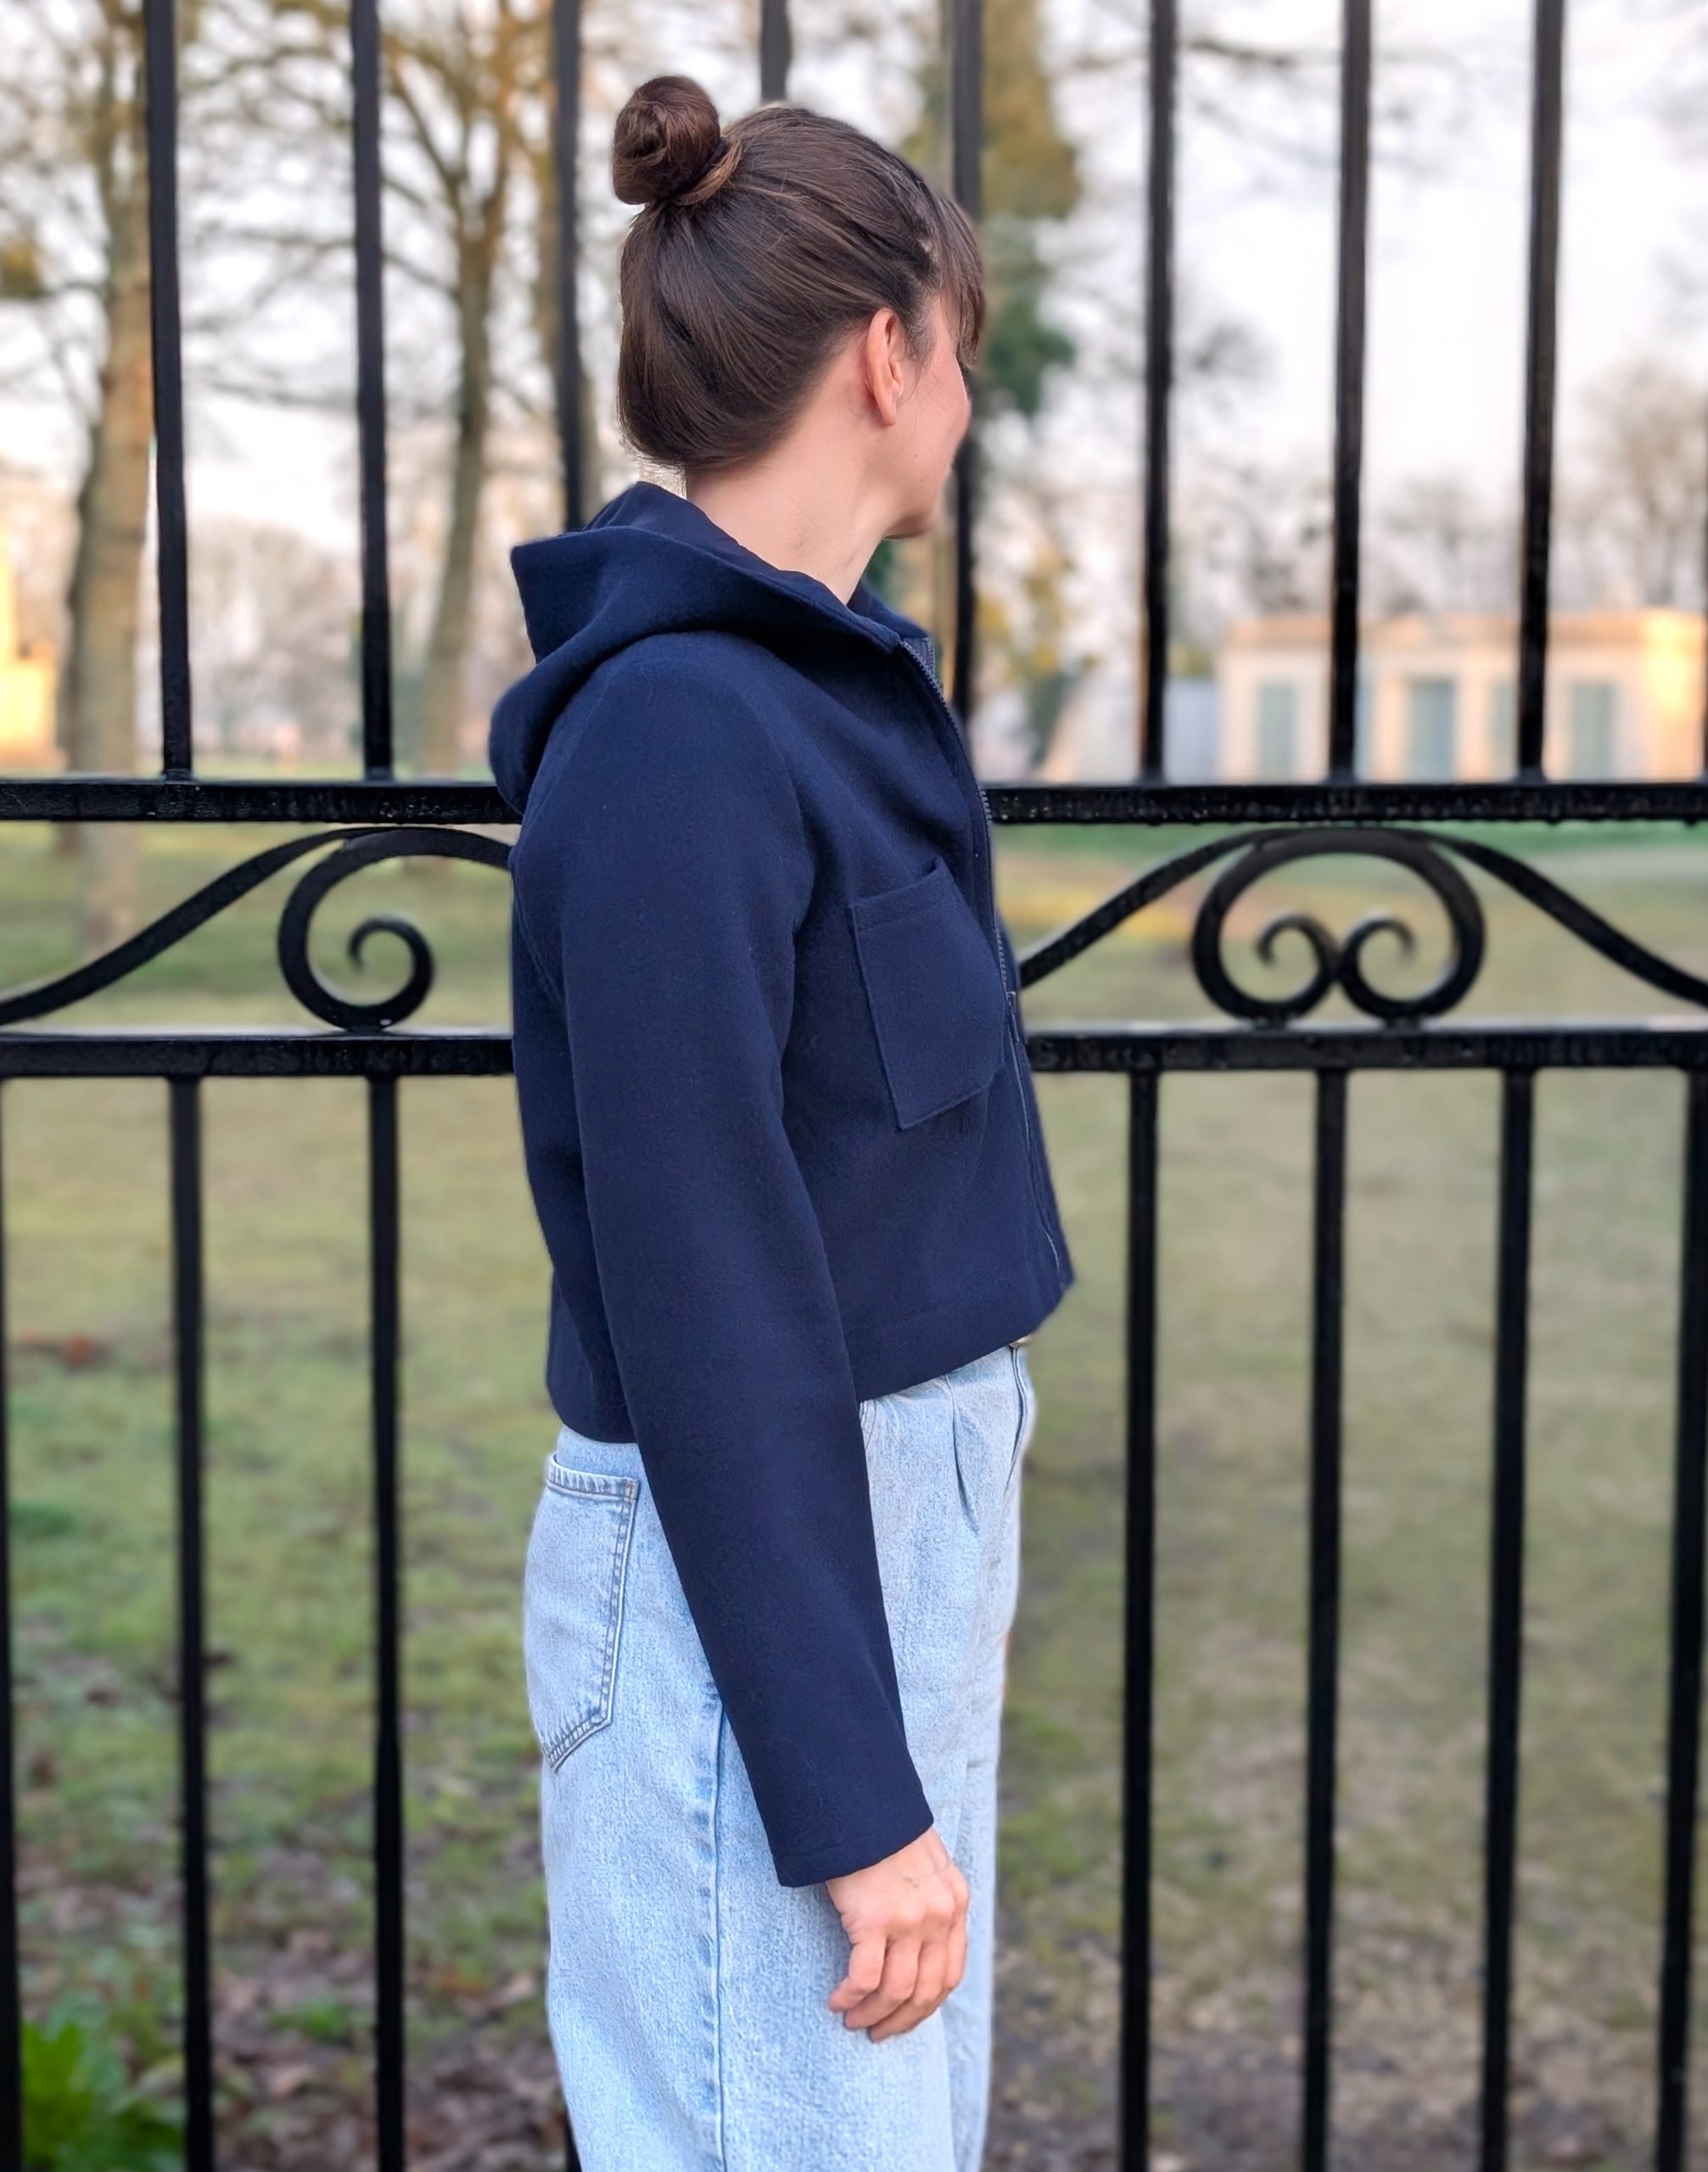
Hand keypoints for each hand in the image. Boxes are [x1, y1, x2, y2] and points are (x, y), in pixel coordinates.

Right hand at [825, 1824, 969, 2041]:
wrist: (860, 1801)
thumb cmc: (883, 1831)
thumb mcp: (926, 1864)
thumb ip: (931, 1901)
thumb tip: (917, 1948)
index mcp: (956, 1902)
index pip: (951, 1973)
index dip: (927, 2005)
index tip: (905, 2018)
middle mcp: (940, 1914)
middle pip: (927, 1991)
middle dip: (901, 2020)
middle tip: (876, 2032)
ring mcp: (909, 1919)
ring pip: (896, 1991)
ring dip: (872, 2014)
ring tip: (852, 2020)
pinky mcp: (875, 1919)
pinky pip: (864, 1977)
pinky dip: (850, 1996)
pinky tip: (837, 2001)